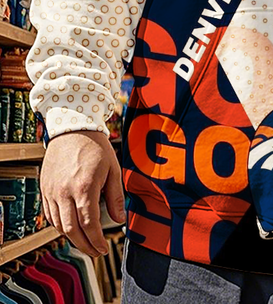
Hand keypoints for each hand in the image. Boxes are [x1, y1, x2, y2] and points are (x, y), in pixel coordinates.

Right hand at [40, 130, 125, 257]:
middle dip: (85, 245)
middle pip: (71, 230)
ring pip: (58, 225)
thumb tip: (120, 220)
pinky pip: (50, 215)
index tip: (103, 248)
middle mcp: (65, 192)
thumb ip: (115, 197)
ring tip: (85, 242)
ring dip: (72, 238)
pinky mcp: (45, 189)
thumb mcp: (112, 170)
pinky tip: (71, 227)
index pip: (89, 224)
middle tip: (95, 252)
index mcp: (84, 188)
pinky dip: (60, 226)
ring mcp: (52, 192)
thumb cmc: (95, 147)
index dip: (97, 241)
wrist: (72, 129)